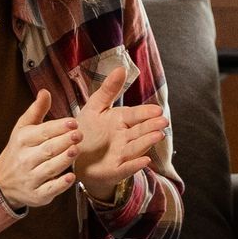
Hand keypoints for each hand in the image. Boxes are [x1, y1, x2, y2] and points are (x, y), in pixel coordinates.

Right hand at [0, 89, 79, 210]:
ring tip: (76, 150)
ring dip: (64, 160)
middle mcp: (25, 159)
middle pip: (47, 150)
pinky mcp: (37, 195)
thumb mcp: (23, 129)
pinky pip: (49, 189)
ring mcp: (31, 178)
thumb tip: (46, 91)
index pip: (42, 132)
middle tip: (80, 134)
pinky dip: (60, 184)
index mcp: (22, 140)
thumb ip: (36, 111)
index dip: (58, 127)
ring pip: (49, 169)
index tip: (73, 122)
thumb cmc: (19, 150)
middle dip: (64, 142)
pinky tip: (72, 177)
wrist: (3, 182)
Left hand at [69, 70, 170, 203]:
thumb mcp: (95, 108)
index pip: (135, 115)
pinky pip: (127, 167)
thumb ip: (108, 90)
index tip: (157, 110)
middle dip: (151, 126)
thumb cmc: (86, 131)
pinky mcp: (116, 170)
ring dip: (147, 142)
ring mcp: (122, 154)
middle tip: (163, 121)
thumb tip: (121, 68)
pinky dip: (135, 164)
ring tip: (158, 135)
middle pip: (140, 131)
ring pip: (137, 147)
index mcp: (121, 120)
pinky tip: (145, 160)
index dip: (145, 113)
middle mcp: (125, 137)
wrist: (74, 158)